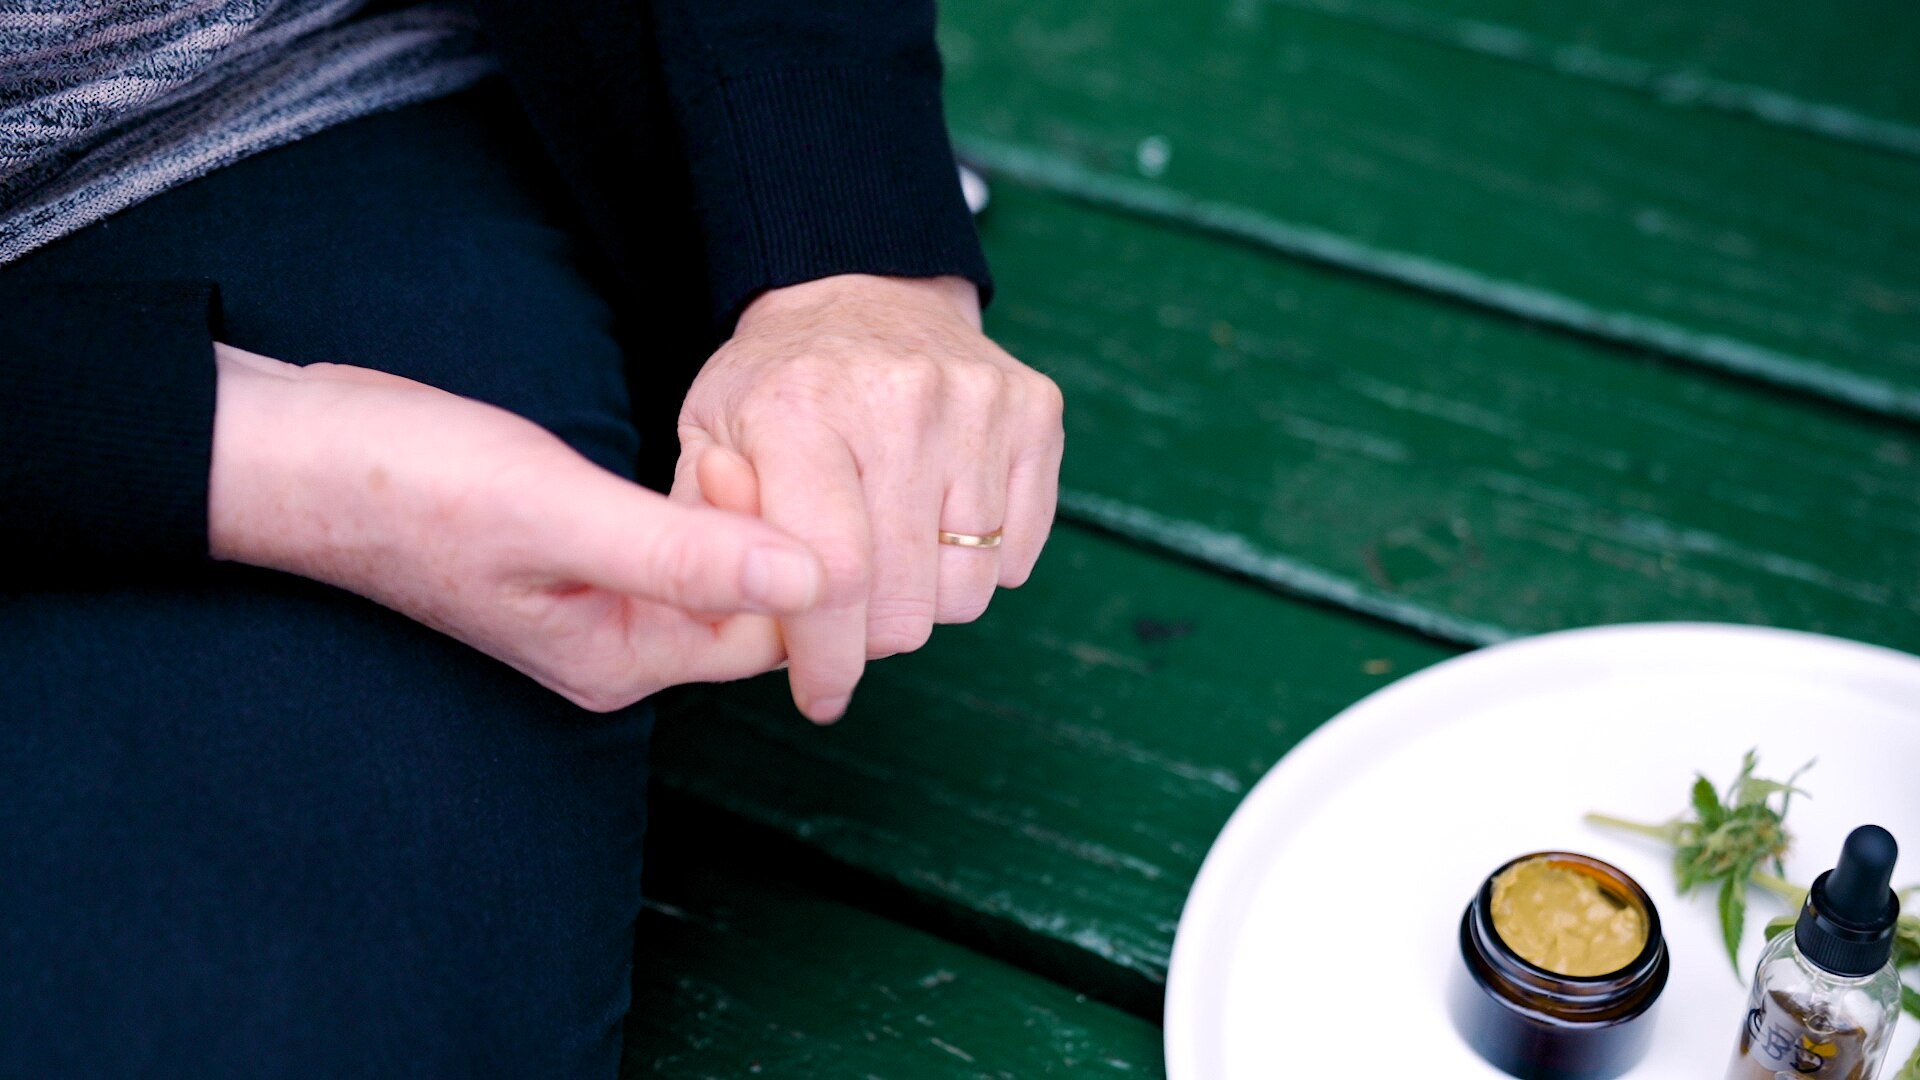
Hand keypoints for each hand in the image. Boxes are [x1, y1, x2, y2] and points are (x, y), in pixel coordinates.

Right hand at [208, 344, 822, 711]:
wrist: (303, 453)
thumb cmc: (414, 486)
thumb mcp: (558, 515)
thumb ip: (682, 554)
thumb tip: (814, 583)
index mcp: (623, 659)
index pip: (768, 633)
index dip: (787, 555)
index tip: (744, 467)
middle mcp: (621, 645)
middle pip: (753, 605)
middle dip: (772, 532)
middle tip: (750, 441)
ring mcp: (602, 600)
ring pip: (720, 567)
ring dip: (741, 510)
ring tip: (732, 436)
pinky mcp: (586, 552)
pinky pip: (681, 538)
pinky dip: (704, 498)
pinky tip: (701, 449)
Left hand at [671, 274, 1064, 722]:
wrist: (863, 289)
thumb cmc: (775, 388)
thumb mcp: (706, 439)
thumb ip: (704, 531)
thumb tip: (741, 615)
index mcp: (799, 411)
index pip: (832, 578)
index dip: (828, 660)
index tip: (820, 697)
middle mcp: (899, 401)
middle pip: (907, 600)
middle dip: (870, 635)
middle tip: (846, 616)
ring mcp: (978, 404)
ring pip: (969, 589)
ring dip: (926, 599)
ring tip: (890, 552)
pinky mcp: (1035, 411)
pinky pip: (1018, 555)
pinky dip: (980, 563)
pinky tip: (938, 519)